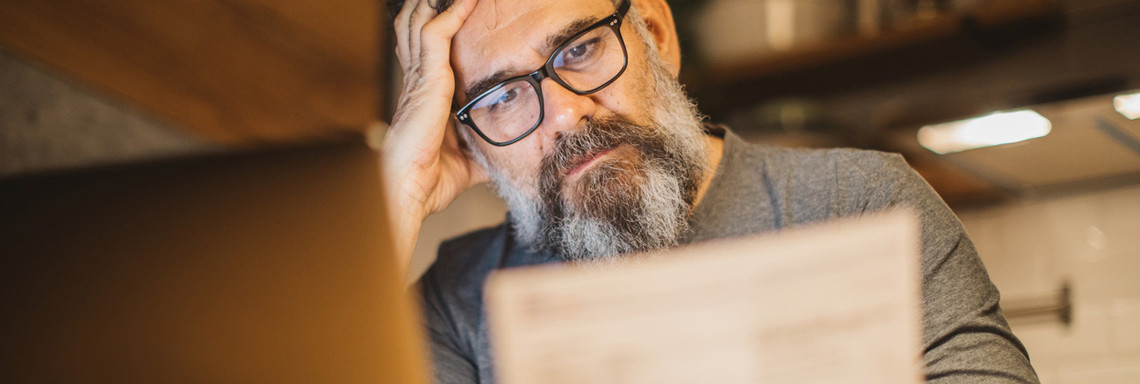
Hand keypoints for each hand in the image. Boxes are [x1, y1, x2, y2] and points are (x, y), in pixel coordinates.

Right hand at [379, 0, 486, 276]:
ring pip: (421, 21)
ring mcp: (419, 77)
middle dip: (430, 6)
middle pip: (416, 26)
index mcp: (424, 96)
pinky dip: (453, 13)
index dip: (438, 26)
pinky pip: (436, 34)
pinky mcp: (426, 79)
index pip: (426, 49)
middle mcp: (418, 80)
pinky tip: (468, 1)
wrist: (409, 193)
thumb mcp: (469, 161)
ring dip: (439, 4)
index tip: (458, 11)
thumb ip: (486, 149)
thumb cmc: (429, 181)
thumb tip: (514, 155)